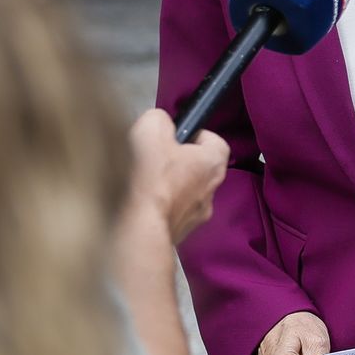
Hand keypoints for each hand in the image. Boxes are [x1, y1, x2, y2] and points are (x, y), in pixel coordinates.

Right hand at [126, 108, 229, 242]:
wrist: (138, 229)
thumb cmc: (149, 177)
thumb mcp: (151, 129)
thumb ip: (160, 119)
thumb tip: (161, 124)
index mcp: (213, 163)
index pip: (216, 142)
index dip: (196, 135)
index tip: (175, 137)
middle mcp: (213, 191)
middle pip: (200, 169)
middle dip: (180, 162)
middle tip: (156, 159)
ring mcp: (197, 217)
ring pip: (187, 194)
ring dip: (170, 187)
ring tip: (144, 184)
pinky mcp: (179, 234)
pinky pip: (172, 215)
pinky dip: (160, 208)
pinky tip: (140, 205)